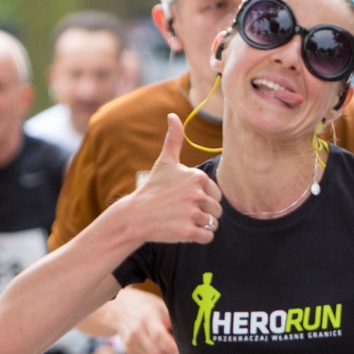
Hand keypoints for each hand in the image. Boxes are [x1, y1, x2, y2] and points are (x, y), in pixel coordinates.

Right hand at [114, 288, 179, 353]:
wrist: (120, 308)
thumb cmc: (146, 306)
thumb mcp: (162, 306)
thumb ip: (174, 320)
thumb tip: (191, 336)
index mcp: (147, 317)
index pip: (159, 336)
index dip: (173, 348)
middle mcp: (136, 331)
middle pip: (157, 353)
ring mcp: (131, 343)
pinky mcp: (129, 351)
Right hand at [124, 114, 222, 243]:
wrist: (136, 215)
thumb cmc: (153, 188)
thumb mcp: (165, 162)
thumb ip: (174, 139)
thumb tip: (173, 115)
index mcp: (197, 177)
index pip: (217, 194)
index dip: (204, 199)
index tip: (185, 199)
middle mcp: (197, 194)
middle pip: (217, 210)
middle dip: (204, 214)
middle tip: (183, 212)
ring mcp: (192, 213)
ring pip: (213, 224)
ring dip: (202, 226)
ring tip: (183, 221)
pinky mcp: (188, 232)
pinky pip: (208, 237)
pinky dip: (199, 237)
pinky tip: (183, 230)